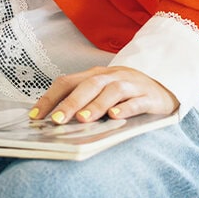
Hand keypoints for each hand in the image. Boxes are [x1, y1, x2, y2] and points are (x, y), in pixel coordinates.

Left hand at [30, 67, 177, 125]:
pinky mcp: (149, 97)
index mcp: (95, 76)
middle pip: (88, 86)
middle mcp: (111, 77)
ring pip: (111, 91)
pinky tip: (115, 117)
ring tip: (83, 120)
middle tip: (56, 121)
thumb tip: (53, 120)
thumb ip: (81, 102)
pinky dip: (125, 108)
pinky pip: (136, 101)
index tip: (35, 117)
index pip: (67, 82)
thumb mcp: (101, 92)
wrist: (163, 85)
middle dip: (70, 103)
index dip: (49, 98)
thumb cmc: (125, 93)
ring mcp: (131, 85)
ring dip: (96, 105)